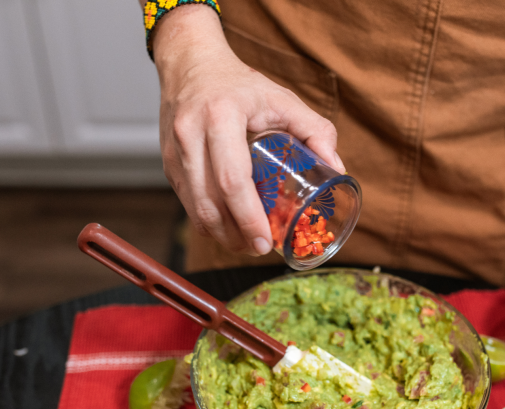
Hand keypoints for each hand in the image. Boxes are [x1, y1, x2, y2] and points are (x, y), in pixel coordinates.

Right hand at [150, 6, 343, 255]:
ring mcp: (174, 152)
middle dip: (236, 236)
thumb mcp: (282, 99)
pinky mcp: (167, 164)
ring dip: (221, 235)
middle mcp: (191, 135)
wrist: (190, 64)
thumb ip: (316, 130)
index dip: (248, 217)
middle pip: (210, 203)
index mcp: (221, 116)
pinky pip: (188, 203)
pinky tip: (228, 227)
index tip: (266, 239)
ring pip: (195, 210)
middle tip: (260, 248)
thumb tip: (337, 169)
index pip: (232, 179)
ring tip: (246, 244)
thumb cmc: (239, 84)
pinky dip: (209, 222)